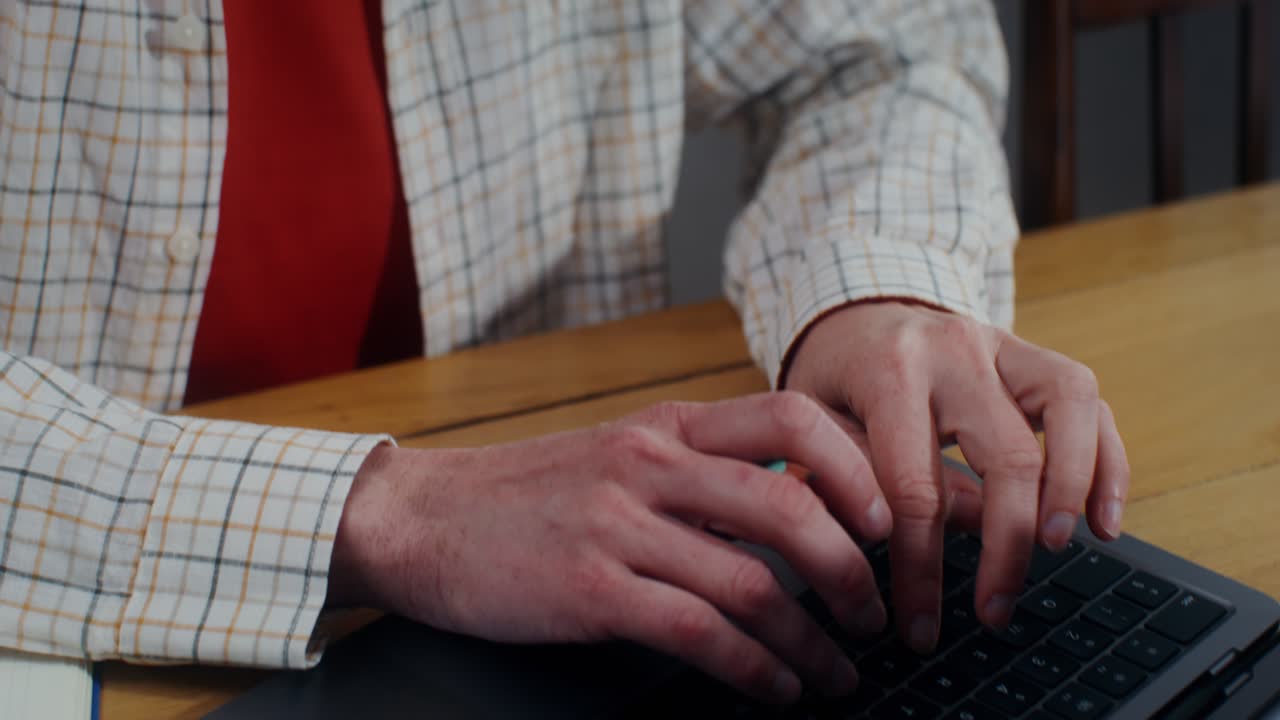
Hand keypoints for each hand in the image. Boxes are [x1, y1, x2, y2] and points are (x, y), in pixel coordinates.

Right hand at [329, 394, 895, 702]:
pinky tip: (775, 687)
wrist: (420, 517)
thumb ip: (693, 473)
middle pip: (787, 506)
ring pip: (752, 581)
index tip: (883, 518)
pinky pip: (699, 632)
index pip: (788, 417)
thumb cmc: (523, 493)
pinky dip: (753, 667)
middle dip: (849, 569)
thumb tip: (786, 513)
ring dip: (811, 639)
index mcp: (664, 425)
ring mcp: (618, 525)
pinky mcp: (590, 589)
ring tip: (836, 671)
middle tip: (873, 612)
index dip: (853, 467)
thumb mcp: (614, 454)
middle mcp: (648, 464)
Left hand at [785, 300, 1129, 653]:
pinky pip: (1090, 402)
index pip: (915, 485)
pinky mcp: (1032, 355)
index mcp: (888, 372)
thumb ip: (852, 481)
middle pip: (1005, 453)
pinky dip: (1107, 461)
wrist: (851, 313)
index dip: (920, 565)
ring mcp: (1001, 344)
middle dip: (1006, 544)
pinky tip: (1103, 520)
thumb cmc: (831, 381)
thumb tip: (902, 553)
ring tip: (1059, 548)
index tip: (920, 623)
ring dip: (1073, 485)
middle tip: (995, 608)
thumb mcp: (814, 426)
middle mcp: (954, 349)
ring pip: (1071, 405)